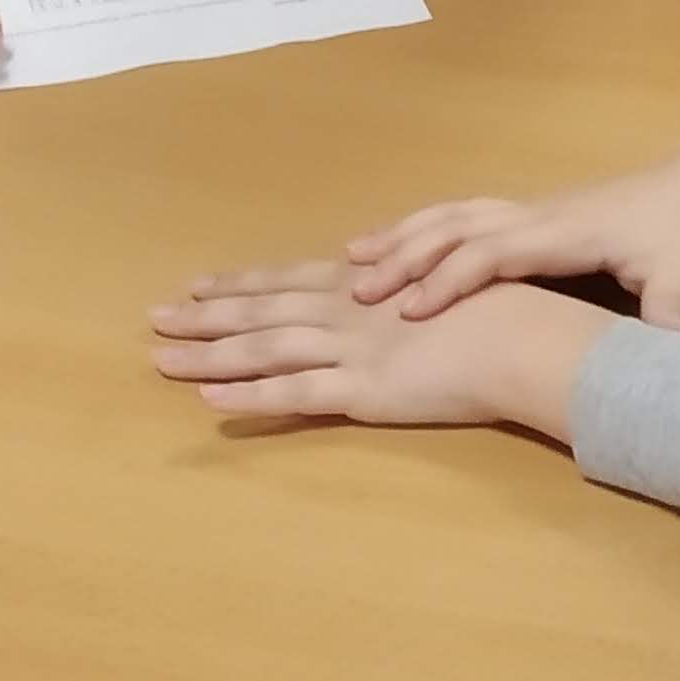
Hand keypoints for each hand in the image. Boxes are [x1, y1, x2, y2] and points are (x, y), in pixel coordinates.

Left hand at [150, 266, 606, 435]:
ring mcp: (350, 349)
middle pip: (260, 309)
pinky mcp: (363, 389)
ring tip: (160, 358)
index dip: (239, 284)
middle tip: (155, 316)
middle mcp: (345, 310)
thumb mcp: (439, 290)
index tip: (197, 284)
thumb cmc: (496, 311)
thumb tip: (385, 298)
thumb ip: (402, 296)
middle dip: (204, 314)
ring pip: (263, 349)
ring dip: (208, 353)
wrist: (524, 336)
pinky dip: (250, 396)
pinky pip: (296, 393)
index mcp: (363, 286)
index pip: (286, 280)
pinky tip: (210, 400)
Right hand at [342, 112, 679, 329]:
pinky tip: (396, 242)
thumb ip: (668, 318)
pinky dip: (422, 225)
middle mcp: (536, 215)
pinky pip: (463, 214)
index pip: (493, 254)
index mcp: (564, 234)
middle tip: (358, 292)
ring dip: (403, 234)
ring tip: (353, 258)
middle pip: (457, 229)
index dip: (450, 281)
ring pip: (453, 215)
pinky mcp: (530, 212)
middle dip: (407, 258)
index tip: (410, 312)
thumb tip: (662, 359)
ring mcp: (530, 209)